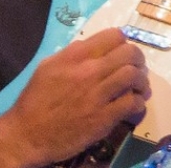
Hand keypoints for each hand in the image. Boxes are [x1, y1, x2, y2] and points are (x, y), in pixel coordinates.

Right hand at [0, 28, 149, 167]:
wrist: (28, 134)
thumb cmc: (35, 101)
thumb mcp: (47, 67)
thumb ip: (71, 55)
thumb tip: (93, 48)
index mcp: (74, 56)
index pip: (114, 36)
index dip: (124, 43)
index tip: (123, 52)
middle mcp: (88, 71)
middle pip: (129, 53)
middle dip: (138, 60)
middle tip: (137, 69)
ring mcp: (98, 94)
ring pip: (134, 76)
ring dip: (142, 81)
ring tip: (139, 88)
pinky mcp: (104, 117)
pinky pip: (132, 103)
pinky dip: (138, 102)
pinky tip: (133, 105)